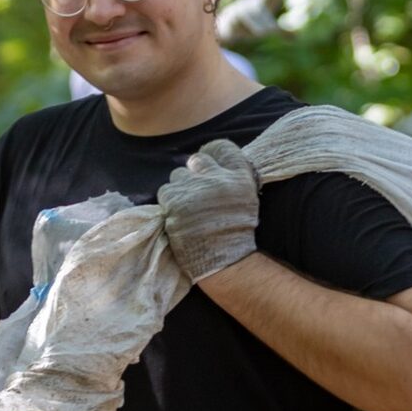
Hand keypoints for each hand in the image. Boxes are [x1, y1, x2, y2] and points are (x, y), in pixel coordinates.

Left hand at [158, 138, 261, 282]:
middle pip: (197, 160)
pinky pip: (165, 192)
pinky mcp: (175, 202)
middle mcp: (218, 179)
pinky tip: (179, 216)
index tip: (208, 166)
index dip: (213, 154)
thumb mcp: (246, 199)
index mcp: (240, 177)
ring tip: (188, 208)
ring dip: (180, 189)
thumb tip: (210, 162)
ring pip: (178, 176)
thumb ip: (231, 177)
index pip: (222, 148)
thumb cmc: (236, 234)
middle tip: (197, 192)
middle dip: (195, 174)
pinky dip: (170, 203)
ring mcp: (195, 190)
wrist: (224, 262)